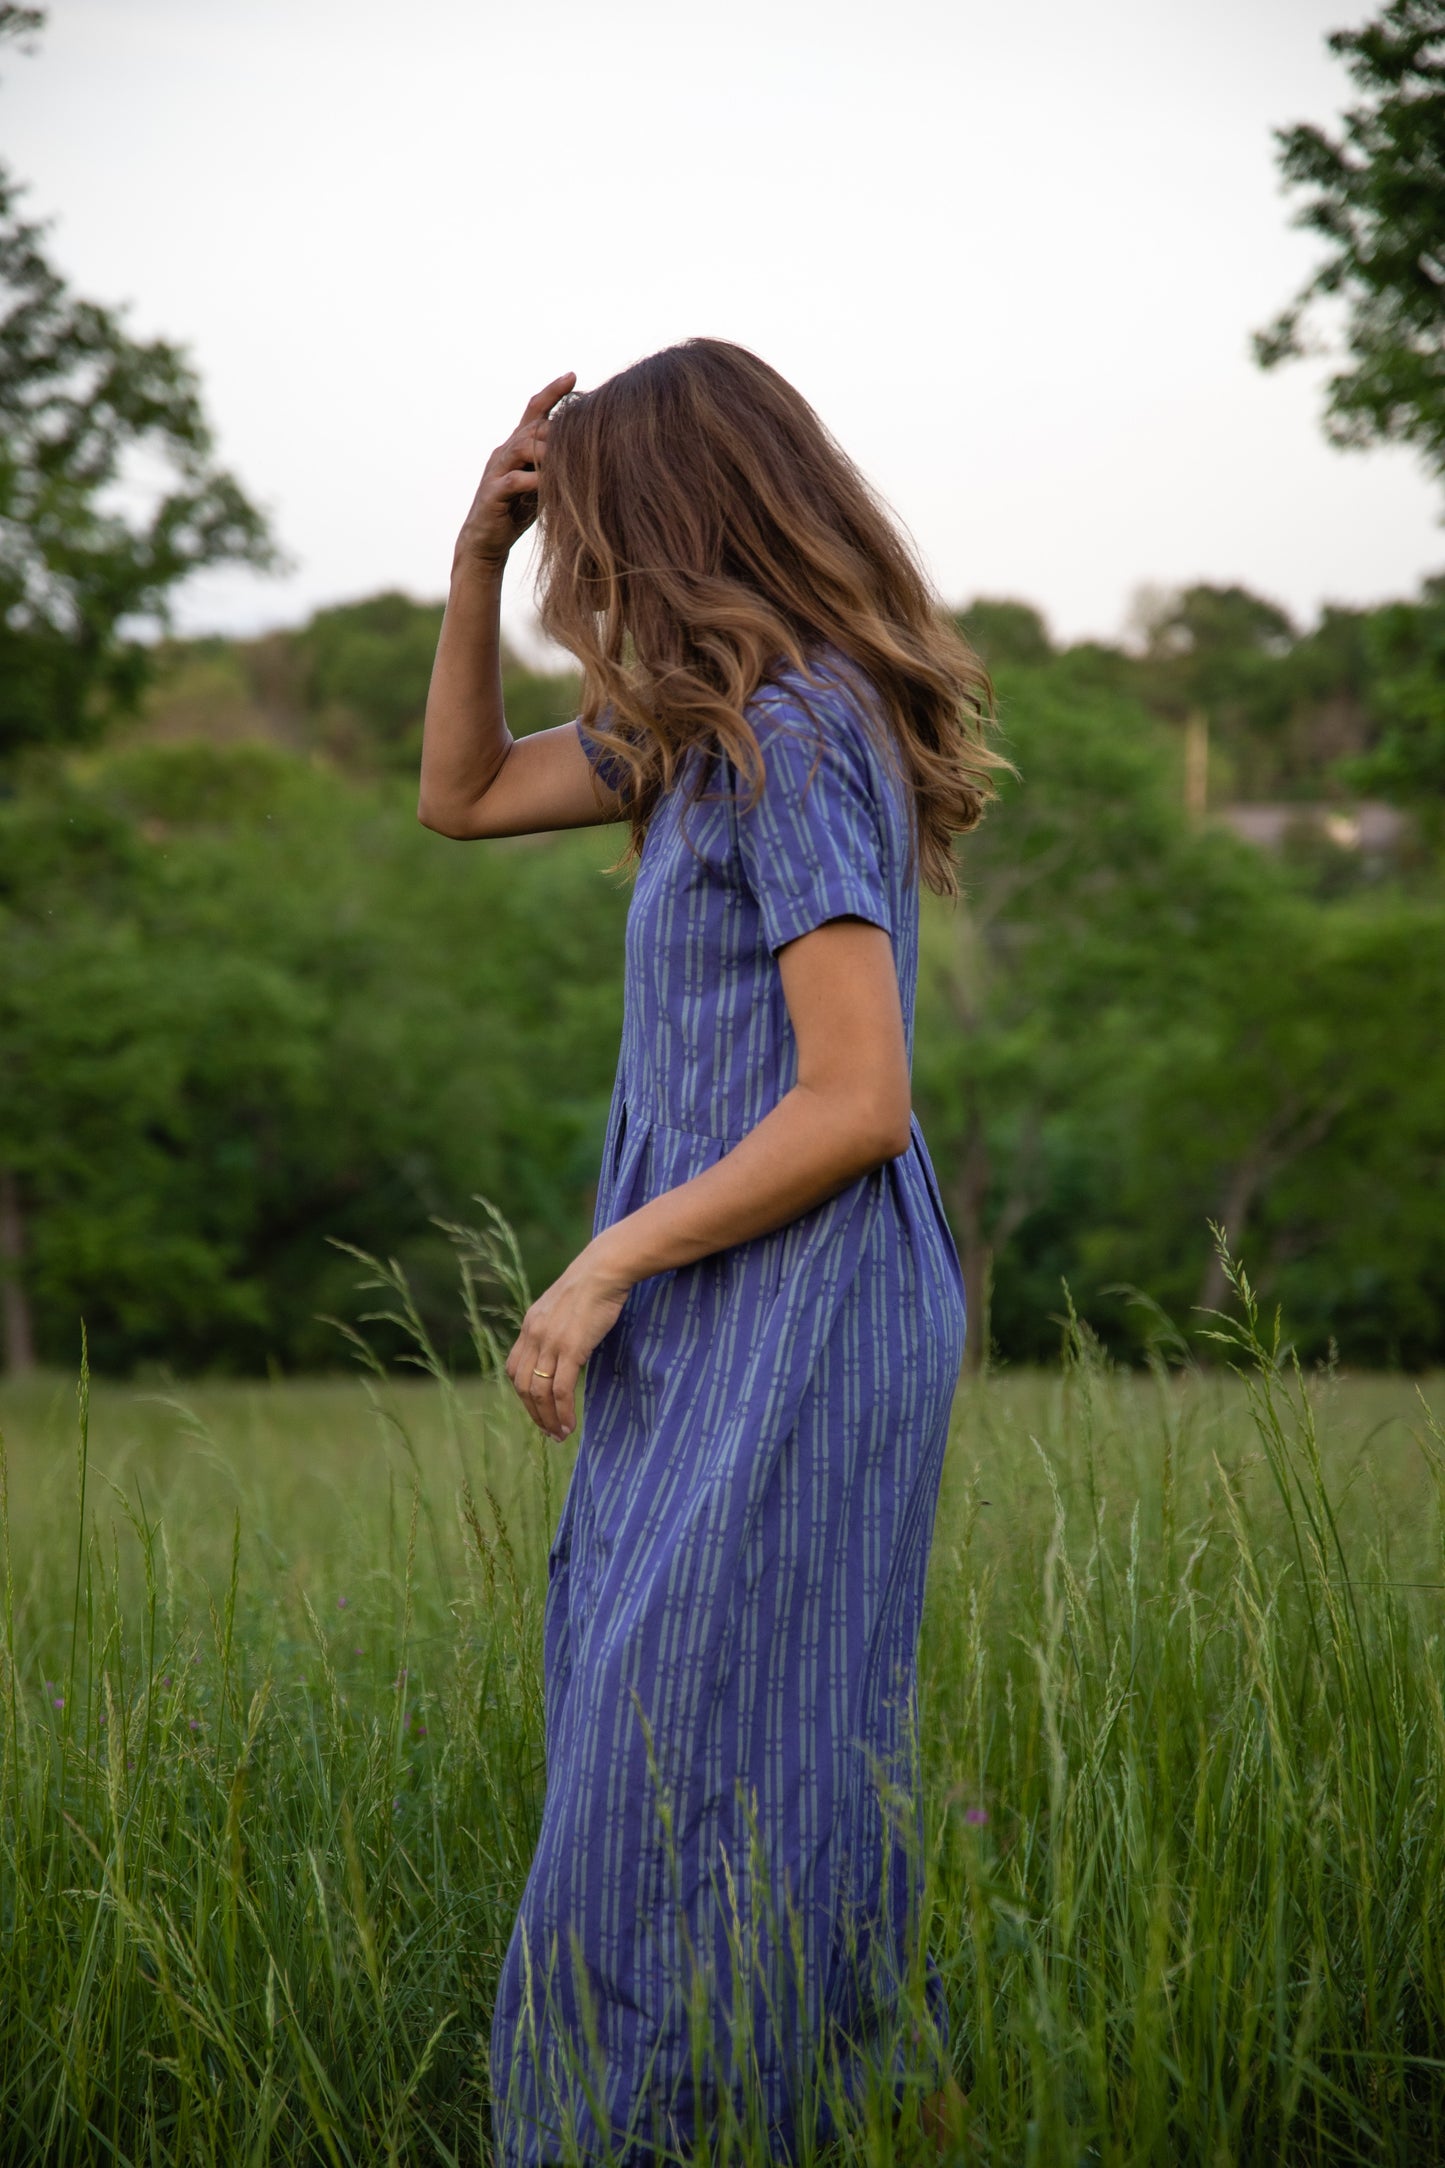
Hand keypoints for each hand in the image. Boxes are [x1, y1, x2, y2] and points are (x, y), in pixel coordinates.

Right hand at [455, 371, 576, 573]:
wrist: (486, 542)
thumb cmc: (517, 512)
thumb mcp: (542, 483)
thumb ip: (556, 465)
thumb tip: (592, 453)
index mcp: (517, 447)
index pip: (534, 410)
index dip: (552, 392)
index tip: (573, 375)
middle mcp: (504, 452)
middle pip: (532, 426)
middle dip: (557, 428)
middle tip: (585, 432)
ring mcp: (496, 471)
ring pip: (522, 447)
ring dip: (548, 450)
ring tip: (570, 457)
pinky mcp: (492, 494)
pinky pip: (515, 480)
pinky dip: (535, 480)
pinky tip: (552, 484)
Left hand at [504, 1236, 630, 1441]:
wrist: (604, 1269)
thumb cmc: (593, 1284)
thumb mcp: (564, 1305)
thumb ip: (556, 1325)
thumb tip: (565, 1344)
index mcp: (529, 1325)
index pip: (514, 1369)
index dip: (523, 1394)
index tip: (538, 1409)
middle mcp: (533, 1335)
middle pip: (523, 1386)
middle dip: (534, 1414)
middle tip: (549, 1431)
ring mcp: (550, 1343)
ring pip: (539, 1393)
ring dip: (548, 1419)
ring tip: (560, 1434)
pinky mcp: (570, 1349)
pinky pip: (560, 1390)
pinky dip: (563, 1411)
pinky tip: (570, 1424)